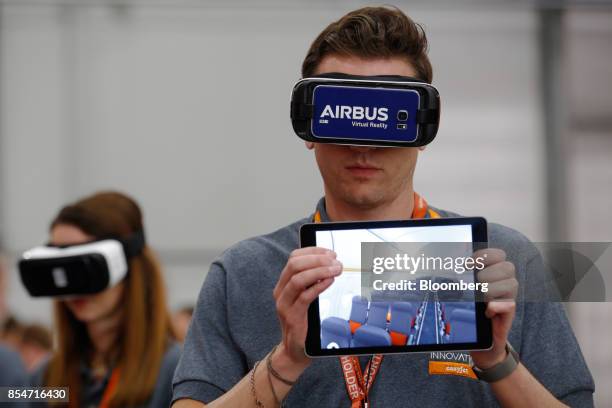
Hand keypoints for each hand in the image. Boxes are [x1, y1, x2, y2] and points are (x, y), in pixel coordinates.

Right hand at [273, 247, 341, 367]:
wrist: (295, 350)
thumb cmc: (304, 322)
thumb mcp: (306, 297)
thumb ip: (312, 282)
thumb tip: (330, 263)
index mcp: (284, 283)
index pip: (294, 257)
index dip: (313, 251)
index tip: (330, 252)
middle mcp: (281, 291)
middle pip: (295, 265)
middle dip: (317, 259)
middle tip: (335, 260)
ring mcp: (284, 304)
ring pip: (298, 278)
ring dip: (319, 270)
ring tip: (336, 269)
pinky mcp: (292, 316)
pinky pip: (305, 296)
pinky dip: (318, 286)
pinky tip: (329, 281)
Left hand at [470, 248, 517, 368]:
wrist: (480, 339)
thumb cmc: (471, 310)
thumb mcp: (466, 289)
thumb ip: (465, 275)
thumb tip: (457, 261)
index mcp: (495, 272)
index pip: (498, 254)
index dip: (484, 255)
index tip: (468, 264)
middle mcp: (506, 282)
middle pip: (507, 267)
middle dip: (487, 275)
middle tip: (476, 285)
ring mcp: (510, 297)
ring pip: (510, 284)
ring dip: (490, 290)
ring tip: (480, 299)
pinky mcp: (510, 313)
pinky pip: (509, 304)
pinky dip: (495, 306)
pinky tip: (486, 310)